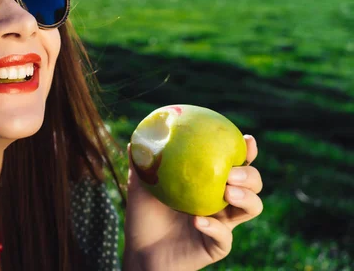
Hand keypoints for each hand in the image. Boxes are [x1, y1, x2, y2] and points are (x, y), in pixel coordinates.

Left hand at [123, 135, 262, 270]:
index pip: (235, 164)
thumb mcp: (140, 184)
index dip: (247, 151)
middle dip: (250, 175)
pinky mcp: (215, 246)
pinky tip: (198, 220)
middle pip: (253, 184)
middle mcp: (220, 202)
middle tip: (231, 172)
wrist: (139, 250)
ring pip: (252, 208)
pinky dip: (215, 228)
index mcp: (209, 184)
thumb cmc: (142, 215)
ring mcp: (221, 224)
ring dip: (246, 197)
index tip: (246, 140)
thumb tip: (136, 139)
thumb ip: (142, 162)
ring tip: (227, 191)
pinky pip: (225, 237)